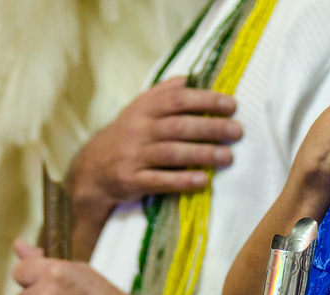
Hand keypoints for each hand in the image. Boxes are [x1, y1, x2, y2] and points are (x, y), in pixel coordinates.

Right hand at [66, 76, 242, 212]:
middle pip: (179, 126)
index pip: (177, 100)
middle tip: (237, 132)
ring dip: (202, 155)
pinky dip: (182, 181)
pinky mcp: (131, 180)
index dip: (205, 101)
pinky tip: (202, 181)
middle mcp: (138, 130)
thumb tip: (189, 79)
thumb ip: (162, 94)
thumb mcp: (138, 110)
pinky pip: (159, 181)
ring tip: (228, 157)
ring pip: (172, 153)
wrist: (92, 169)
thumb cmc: (125, 136)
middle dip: (211, 128)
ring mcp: (133, 156)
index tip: (231, 106)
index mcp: (143, 109)